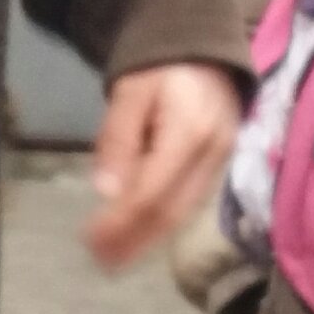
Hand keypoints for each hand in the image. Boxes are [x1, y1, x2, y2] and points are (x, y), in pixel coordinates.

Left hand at [83, 62, 241, 270]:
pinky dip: (162, 224)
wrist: (205, 53)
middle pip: (171, 211)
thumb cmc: (161, 67)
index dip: (121, 221)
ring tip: (114, 259)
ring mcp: (221, 162)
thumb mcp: (130, 92)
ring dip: (147, 240)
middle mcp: (212, 154)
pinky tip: (140, 236)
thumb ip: (118, 139)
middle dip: (134, 240)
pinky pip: (190, 204)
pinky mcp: (220, 166)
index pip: (152, 191)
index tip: (91, 240)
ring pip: (183, 213)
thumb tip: (105, 192)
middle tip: (100, 261)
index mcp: (189, 132)